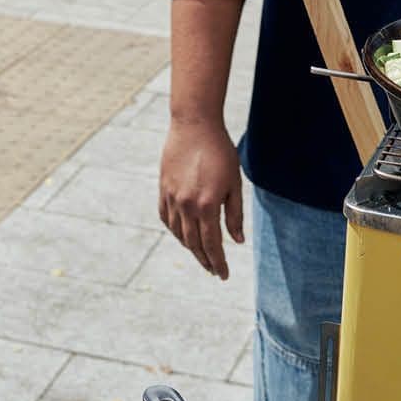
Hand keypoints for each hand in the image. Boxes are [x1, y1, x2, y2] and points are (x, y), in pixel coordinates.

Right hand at [160, 116, 243, 279]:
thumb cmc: (220, 152)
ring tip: (200, 255)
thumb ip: (234, 213)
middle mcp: (186, 205)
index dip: (218, 263)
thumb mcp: (235, 183)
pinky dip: (174, 231)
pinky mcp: (163, 188)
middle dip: (205, 260)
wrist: (194, 125)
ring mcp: (171, 197)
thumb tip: (237, 241)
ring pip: (178, 233)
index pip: (212, 245)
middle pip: (194, 243)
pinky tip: (182, 234)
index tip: (223, 275)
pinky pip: (166, 218)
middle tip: (213, 271)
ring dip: (190, 248)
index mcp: (207, 205)